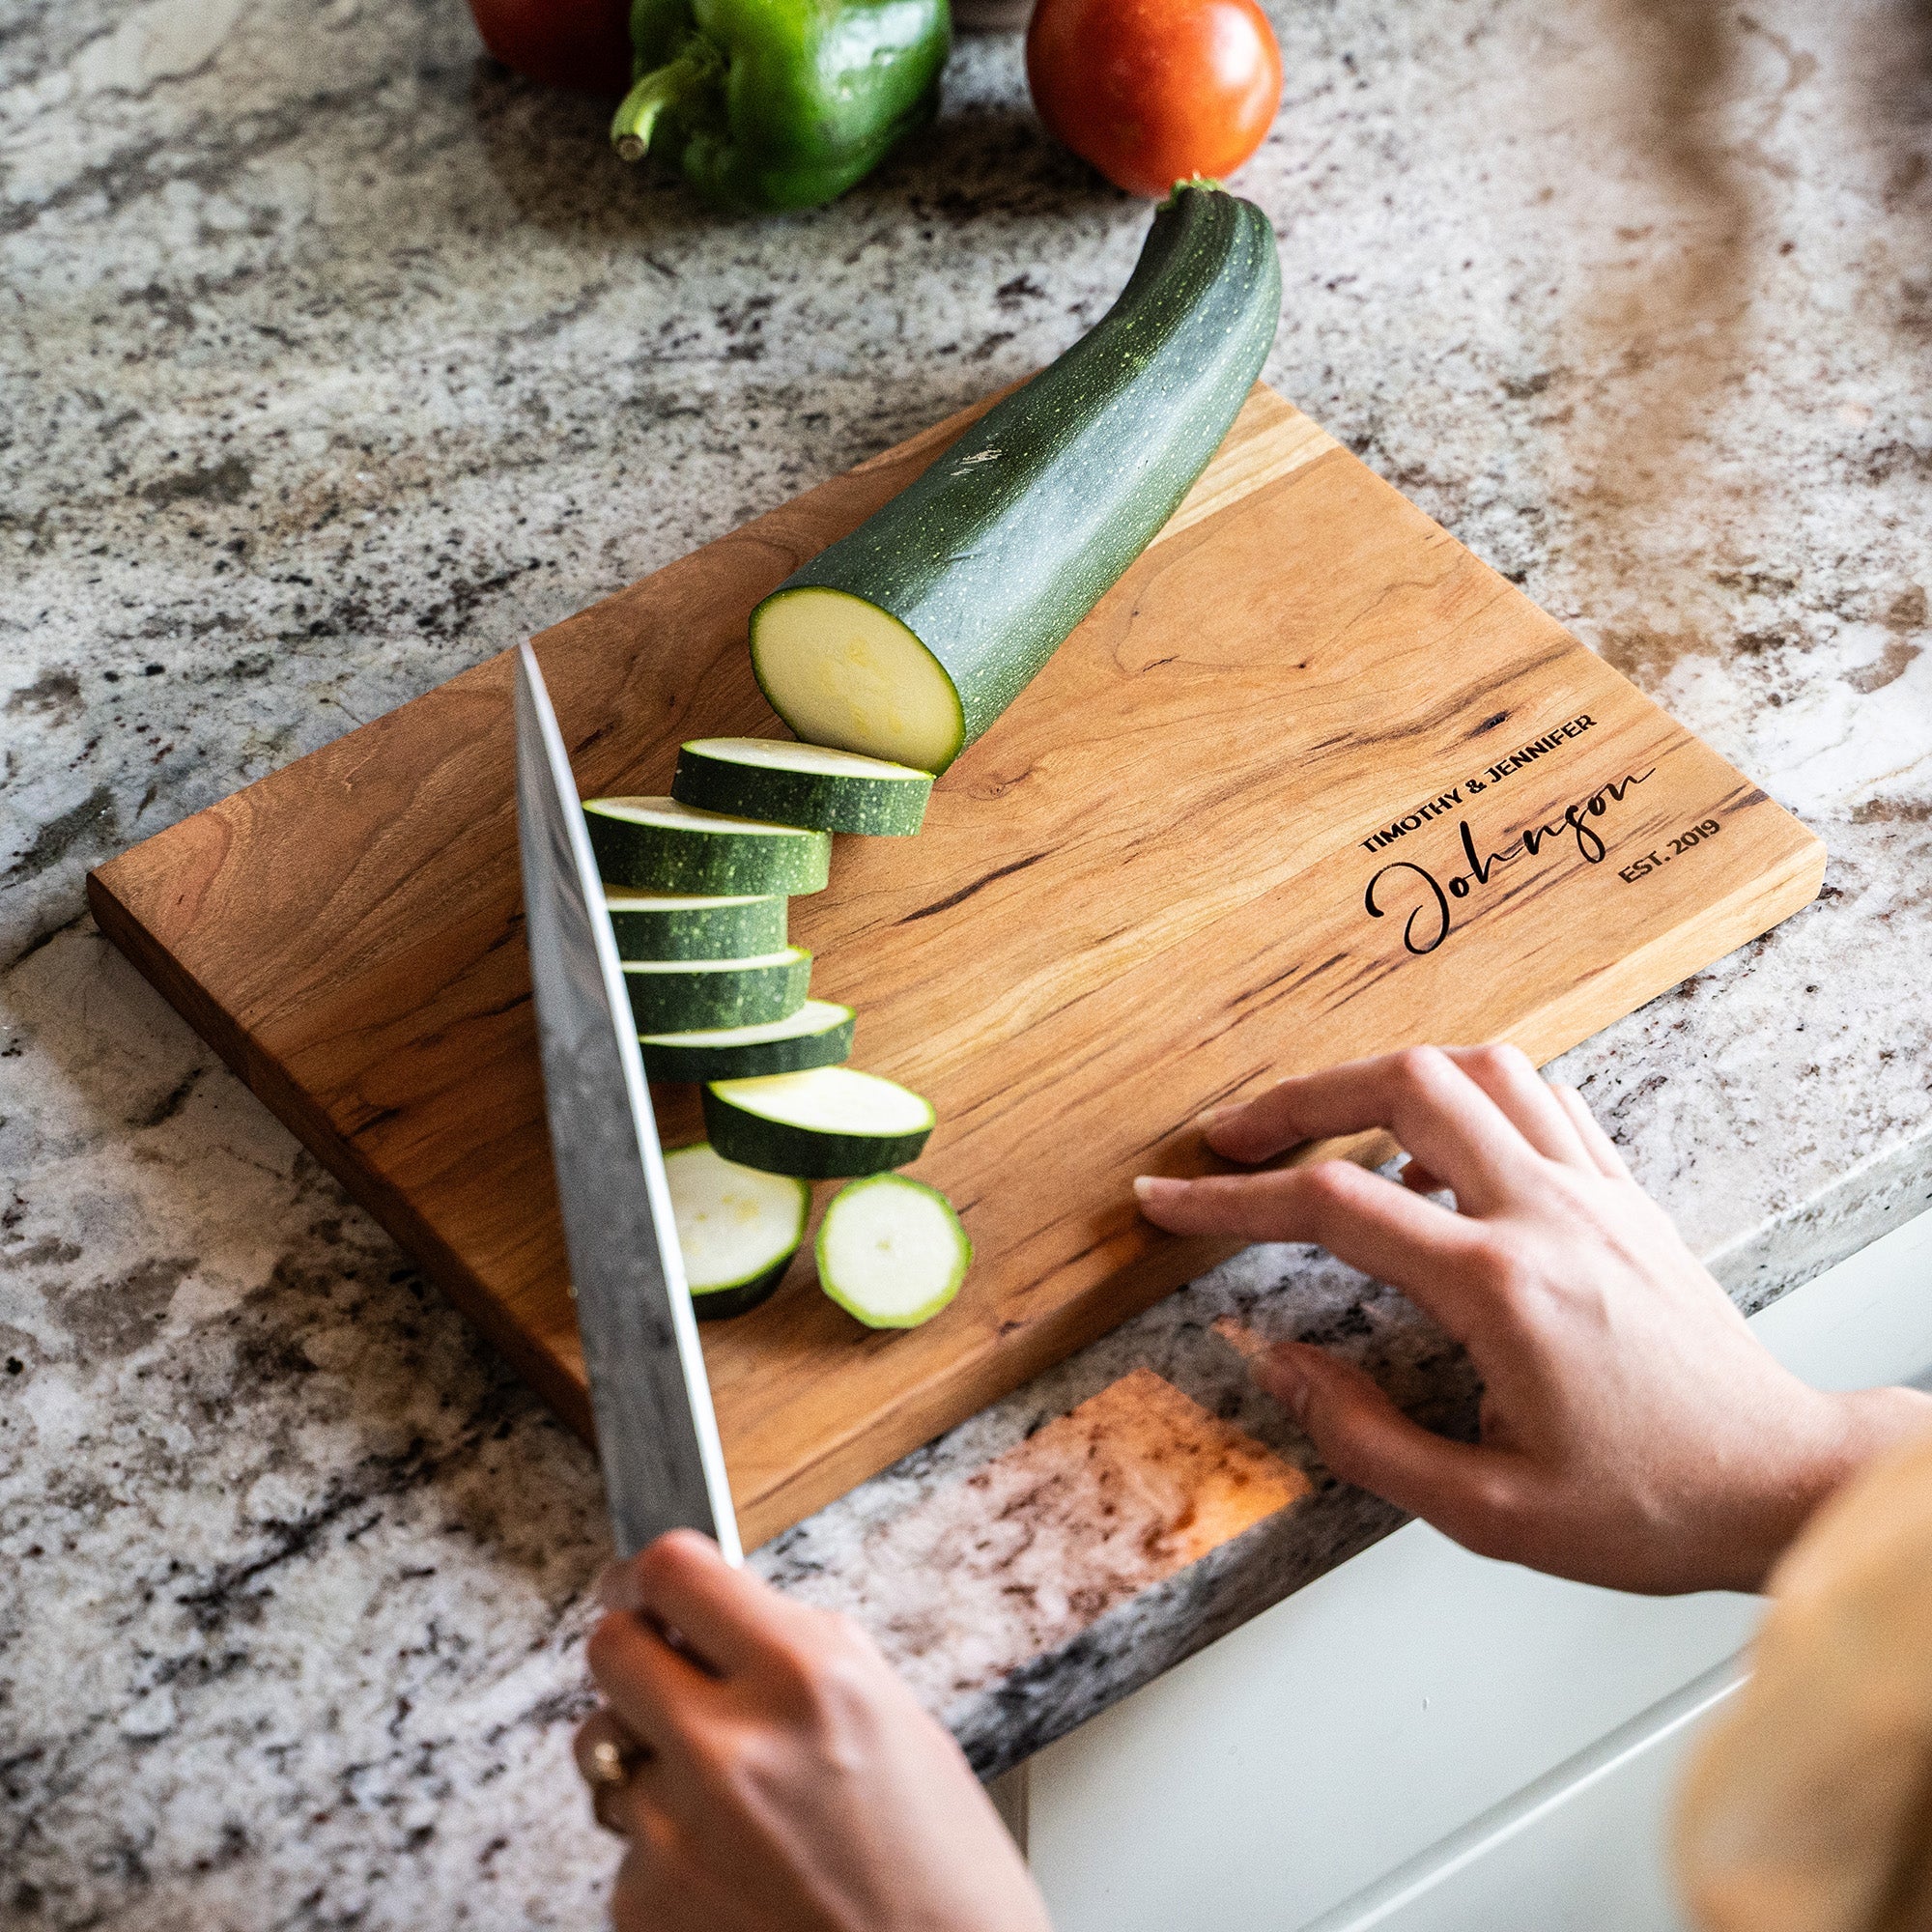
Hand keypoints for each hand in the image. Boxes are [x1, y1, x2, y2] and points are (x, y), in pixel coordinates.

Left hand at [574, 1530, 1049, 1931]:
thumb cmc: (940, 1869)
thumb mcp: (894, 1718)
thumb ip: (798, 1653)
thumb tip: (723, 1613)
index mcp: (807, 1674)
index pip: (672, 1569)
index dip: (648, 1573)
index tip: (642, 1585)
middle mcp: (732, 1743)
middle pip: (608, 1649)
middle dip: (631, 1652)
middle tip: (658, 1670)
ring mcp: (678, 1829)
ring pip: (604, 1748)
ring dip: (647, 1758)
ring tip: (724, 1799)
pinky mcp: (643, 1903)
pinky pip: (624, 1841)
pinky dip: (664, 1848)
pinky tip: (732, 1870)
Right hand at [1134, 1045, 1931, 1594]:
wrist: (1778, 1486)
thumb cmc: (1647, 1506)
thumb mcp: (1486, 1512)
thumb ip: (1363, 1436)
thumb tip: (1276, 1366)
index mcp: (1500, 1288)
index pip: (1333, 1207)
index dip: (1230, 1200)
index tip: (1168, 1201)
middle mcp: (1545, 1213)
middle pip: (1401, 1087)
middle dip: (1295, 1101)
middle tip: (1232, 1137)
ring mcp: (1591, 1191)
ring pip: (1475, 1067)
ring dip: (1382, 1078)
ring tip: (1326, 1122)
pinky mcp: (1621, 1193)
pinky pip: (1538, 1096)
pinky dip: (1466, 1092)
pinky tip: (1434, 1138)